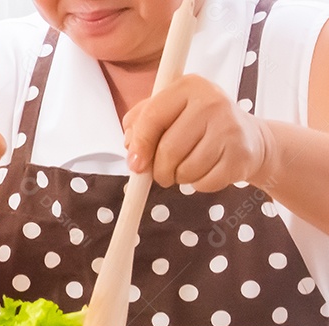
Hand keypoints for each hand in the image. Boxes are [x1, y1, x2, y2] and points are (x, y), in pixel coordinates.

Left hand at [123, 75, 272, 190]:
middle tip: (163, 170)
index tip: (135, 162)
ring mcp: (229, 128)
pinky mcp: (240, 155)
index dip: (139, 145)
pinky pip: (203, 183)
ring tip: (187, 165)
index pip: (152, 117)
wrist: (248, 136)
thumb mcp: (168, 112)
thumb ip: (140, 123)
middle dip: (159, 169)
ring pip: (185, 170)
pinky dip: (198, 184)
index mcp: (188, 86)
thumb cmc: (199, 124)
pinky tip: (206, 169)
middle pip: (168, 150)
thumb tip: (132, 148)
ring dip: (178, 177)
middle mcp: (212, 102)